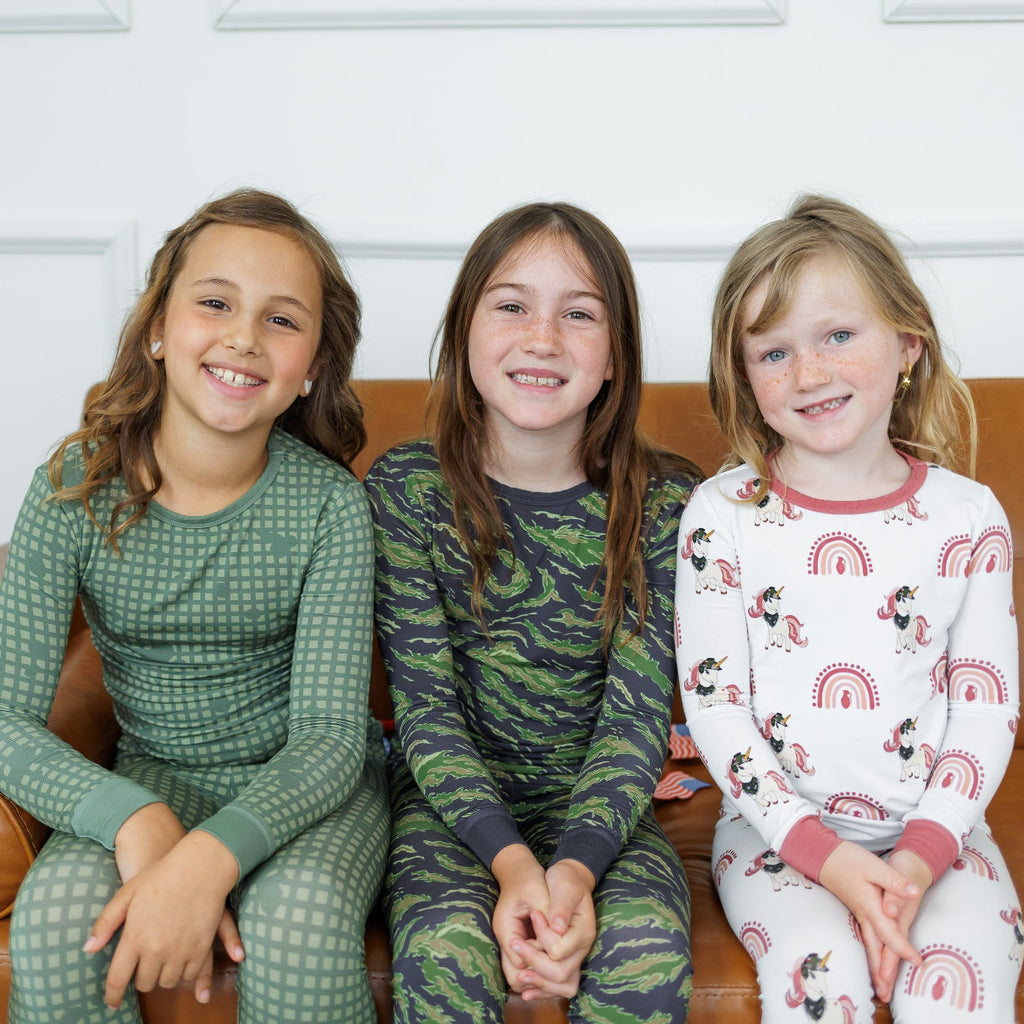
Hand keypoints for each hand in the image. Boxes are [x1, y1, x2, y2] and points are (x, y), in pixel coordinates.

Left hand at [86, 827, 242, 1008]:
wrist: (202, 864)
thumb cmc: (163, 874)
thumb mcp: (128, 892)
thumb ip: (106, 922)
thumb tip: (88, 949)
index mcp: (134, 937)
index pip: (117, 979)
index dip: (112, 995)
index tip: (112, 1002)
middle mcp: (156, 949)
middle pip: (144, 983)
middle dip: (142, 977)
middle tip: (144, 965)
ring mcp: (180, 950)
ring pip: (167, 982)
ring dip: (163, 975)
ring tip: (164, 960)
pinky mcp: (202, 948)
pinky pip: (191, 974)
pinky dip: (185, 971)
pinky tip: (182, 959)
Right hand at [490, 844, 550, 993]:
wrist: (519, 872)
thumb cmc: (528, 879)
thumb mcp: (539, 893)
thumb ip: (548, 915)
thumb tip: (560, 934)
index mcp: (505, 928)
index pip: (520, 964)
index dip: (540, 960)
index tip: (554, 947)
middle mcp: (506, 942)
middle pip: (517, 978)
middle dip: (539, 975)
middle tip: (560, 962)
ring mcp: (511, 945)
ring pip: (521, 977)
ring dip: (540, 973)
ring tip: (560, 962)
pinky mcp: (520, 945)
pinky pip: (527, 967)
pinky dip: (540, 967)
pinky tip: (556, 957)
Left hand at [513, 859, 595, 1000]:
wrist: (572, 881)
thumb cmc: (566, 881)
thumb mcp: (564, 885)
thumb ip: (561, 907)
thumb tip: (557, 928)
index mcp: (583, 931)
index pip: (559, 950)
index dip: (541, 938)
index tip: (531, 916)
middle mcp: (582, 949)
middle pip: (562, 973)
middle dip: (535, 964)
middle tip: (515, 949)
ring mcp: (576, 957)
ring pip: (563, 985)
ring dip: (540, 985)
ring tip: (519, 979)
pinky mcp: (567, 960)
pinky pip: (559, 985)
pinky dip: (543, 989)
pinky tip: (525, 991)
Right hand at [818, 841, 922, 997]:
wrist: (823, 855)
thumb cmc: (848, 859)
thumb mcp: (874, 866)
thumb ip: (894, 881)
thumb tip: (914, 892)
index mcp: (870, 905)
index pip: (888, 933)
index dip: (902, 948)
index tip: (917, 961)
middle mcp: (863, 914)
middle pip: (874, 949)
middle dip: (881, 973)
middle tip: (885, 996)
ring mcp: (858, 914)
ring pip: (868, 946)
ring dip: (873, 968)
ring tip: (879, 989)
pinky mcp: (856, 911)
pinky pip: (864, 939)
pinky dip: (869, 954)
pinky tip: (871, 961)